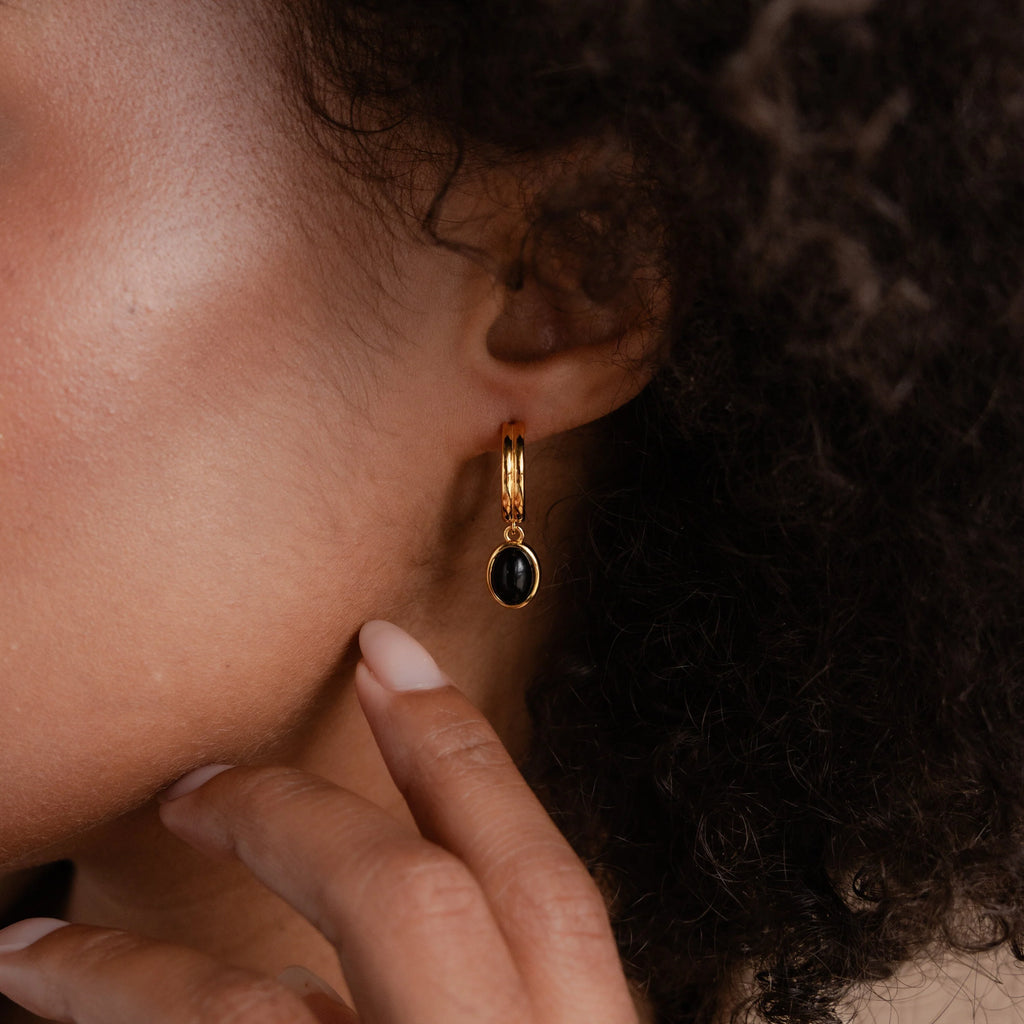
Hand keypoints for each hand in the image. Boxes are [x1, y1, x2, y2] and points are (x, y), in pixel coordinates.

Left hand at [0, 621, 638, 1023]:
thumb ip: (533, 992)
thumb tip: (467, 912)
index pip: (534, 867)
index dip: (458, 746)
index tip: (386, 651)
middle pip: (406, 903)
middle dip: (296, 817)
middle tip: (197, 778)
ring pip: (245, 1016)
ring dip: (125, 972)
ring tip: (27, 953)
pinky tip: (60, 1021)